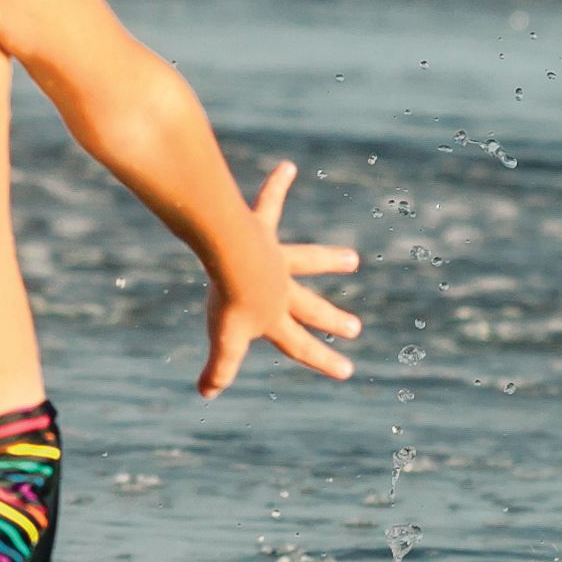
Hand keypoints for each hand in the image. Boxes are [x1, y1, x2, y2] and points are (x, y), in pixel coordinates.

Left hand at [200, 159, 360, 394]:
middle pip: (310, 308)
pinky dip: (276, 186)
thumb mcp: (224, 340)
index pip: (300, 346)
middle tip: (355, 328)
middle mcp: (281, 288)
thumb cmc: (230, 301)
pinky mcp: (261, 229)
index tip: (347, 372)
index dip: (321, 361)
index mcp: (274, 318)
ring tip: (352, 260)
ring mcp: (275, 259)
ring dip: (327, 260)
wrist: (235, 261)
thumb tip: (206, 393)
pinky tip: (287, 167)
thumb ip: (219, 368)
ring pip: (306, 259)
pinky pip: (268, 204)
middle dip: (331, 320)